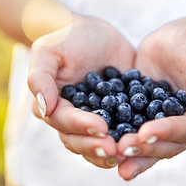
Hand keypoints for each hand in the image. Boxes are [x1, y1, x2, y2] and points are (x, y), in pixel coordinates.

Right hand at [28, 14, 134, 167]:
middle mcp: (74, 117)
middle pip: (81, 139)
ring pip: (100, 141)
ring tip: (129, 152)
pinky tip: (145, 141)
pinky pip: (123, 128)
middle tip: (116, 150)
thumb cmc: (65, 38)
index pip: (65, 121)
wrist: (92, 33)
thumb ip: (40, 78)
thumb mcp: (48, 51)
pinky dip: (131, 136)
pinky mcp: (117, 113)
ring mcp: (96, 117)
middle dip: (97, 146)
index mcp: (56, 106)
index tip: (100, 127)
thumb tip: (44, 107)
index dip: (81, 126)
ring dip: (113, 150)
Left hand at [117, 21, 185, 179]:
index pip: (182, 131)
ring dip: (127, 148)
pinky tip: (97, 134)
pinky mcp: (135, 109)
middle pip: (160, 143)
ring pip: (141, 138)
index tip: (144, 133)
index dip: (164, 134)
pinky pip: (124, 121)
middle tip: (120, 149)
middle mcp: (174, 123)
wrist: (173, 37)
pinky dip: (113, 129)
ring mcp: (152, 118)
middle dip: (141, 147)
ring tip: (110, 153)